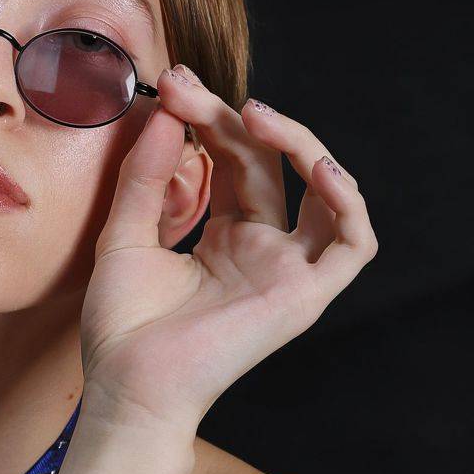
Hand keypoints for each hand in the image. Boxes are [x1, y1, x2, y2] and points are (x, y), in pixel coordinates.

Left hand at [77, 65, 378, 437]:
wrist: (126, 387)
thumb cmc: (121, 328)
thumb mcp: (123, 236)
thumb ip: (145, 176)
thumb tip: (163, 111)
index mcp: (223, 236)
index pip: (232, 159)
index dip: (209, 118)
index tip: (172, 85)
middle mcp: (261, 248)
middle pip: (269, 164)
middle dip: (232, 118)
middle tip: (187, 87)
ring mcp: (286, 271)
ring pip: (323, 193)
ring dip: (301, 144)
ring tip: (256, 113)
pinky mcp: (304, 297)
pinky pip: (352, 244)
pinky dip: (347, 202)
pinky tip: (318, 167)